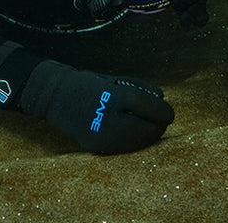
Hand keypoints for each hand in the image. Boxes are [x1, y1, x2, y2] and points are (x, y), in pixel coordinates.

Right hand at [20, 60, 173, 153]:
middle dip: (158, 125)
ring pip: (137, 142)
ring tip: (152, 126)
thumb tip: (161, 97)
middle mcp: (108, 119)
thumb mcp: (114, 80)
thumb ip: (139, 88)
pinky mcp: (98, 147)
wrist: (58, 98)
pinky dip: (135, 141)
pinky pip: (125, 147)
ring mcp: (102, 136)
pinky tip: (137, 133)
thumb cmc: (89, 85)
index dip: (161, 110)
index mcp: (112, 97)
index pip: (145, 105)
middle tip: (163, 119)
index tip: (168, 111)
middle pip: (145, 128)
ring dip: (149, 135)